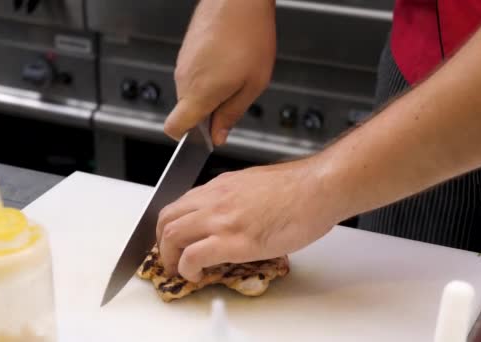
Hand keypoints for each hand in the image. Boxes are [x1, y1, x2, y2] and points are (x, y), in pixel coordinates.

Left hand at [155, 156, 343, 281]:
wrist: (318, 188)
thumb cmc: (300, 188)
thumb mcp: (257, 185)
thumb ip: (238, 198)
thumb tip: (234, 215)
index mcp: (221, 186)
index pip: (181, 204)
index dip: (172, 226)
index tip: (175, 240)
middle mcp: (215, 199)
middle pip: (167, 218)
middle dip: (162, 242)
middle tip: (170, 257)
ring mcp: (221, 219)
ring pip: (172, 235)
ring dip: (169, 257)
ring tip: (179, 270)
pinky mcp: (233, 240)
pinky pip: (193, 256)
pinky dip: (186, 269)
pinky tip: (195, 275)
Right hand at [164, 0, 275, 145]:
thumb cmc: (248, 35)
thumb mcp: (252, 85)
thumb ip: (232, 114)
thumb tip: (219, 135)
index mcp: (198, 94)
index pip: (174, 128)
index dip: (188, 138)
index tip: (207, 135)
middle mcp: (183, 79)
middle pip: (187, 110)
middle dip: (209, 111)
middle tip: (236, 95)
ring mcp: (183, 63)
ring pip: (193, 91)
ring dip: (212, 90)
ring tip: (237, 71)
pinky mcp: (186, 50)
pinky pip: (194, 73)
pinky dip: (210, 74)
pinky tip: (231, 59)